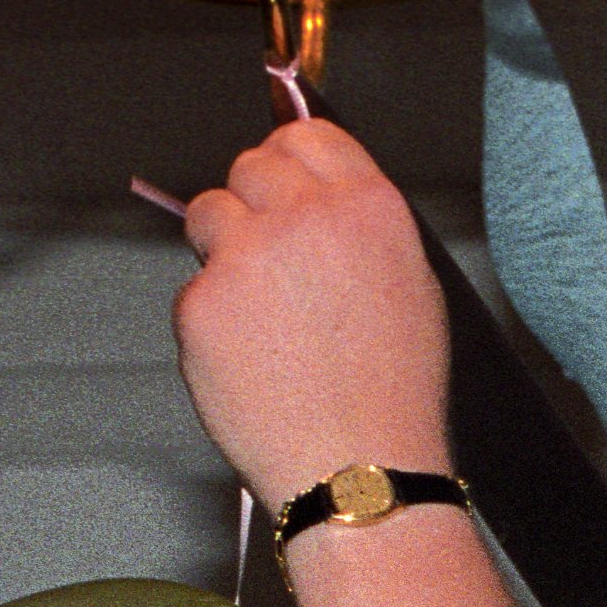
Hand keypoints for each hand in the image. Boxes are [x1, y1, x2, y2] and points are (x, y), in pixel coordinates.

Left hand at [171, 119, 451, 508]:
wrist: (361, 471)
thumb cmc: (392, 399)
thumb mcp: (413, 292)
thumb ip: (362, 230)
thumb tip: (317, 199)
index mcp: (371, 208)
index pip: (308, 135)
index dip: (291, 159)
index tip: (283, 180)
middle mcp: (308, 217)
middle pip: (250, 166)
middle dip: (254, 203)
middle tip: (273, 261)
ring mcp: (248, 256)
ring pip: (208, 215)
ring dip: (224, 250)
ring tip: (264, 316)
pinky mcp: (202, 301)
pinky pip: (193, 289)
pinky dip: (212, 320)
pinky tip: (252, 360)